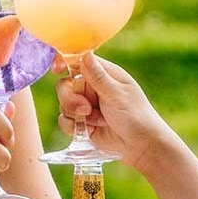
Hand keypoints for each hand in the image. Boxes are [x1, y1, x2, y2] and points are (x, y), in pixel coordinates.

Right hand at [54, 52, 175, 173]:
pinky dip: (74, 127)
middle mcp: (92, 88)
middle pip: (65, 85)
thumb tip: (86, 53)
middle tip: (85, 109)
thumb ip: (98, 76)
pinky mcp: (82, 123)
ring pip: (63, 104)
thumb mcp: (116, 94)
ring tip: (97, 121)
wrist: (141, 146)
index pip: (78, 61)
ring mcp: (86, 105)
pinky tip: (90, 130)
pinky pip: (65, 121)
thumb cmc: (135, 115)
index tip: (56, 70)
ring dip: (75, 114)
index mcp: (103, 74)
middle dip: (70, 98)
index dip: (64, 63)